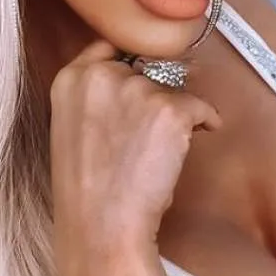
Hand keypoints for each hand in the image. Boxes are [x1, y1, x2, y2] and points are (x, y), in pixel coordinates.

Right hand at [50, 41, 221, 275]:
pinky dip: (205, 122)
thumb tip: (138, 78)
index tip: (141, 73)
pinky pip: (201, 106)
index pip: (107, 46)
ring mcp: (136, 89)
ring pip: (172, 87)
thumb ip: (95, 95)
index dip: (128, 62)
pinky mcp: (169, 108)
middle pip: (143, 69)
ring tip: (159, 150)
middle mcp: (102, 74)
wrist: (102, 229)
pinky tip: (192, 141)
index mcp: (71, 78)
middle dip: (153, 93)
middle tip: (148, 131)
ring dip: (175, 112)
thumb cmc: (88, 190)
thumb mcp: (72, 127)